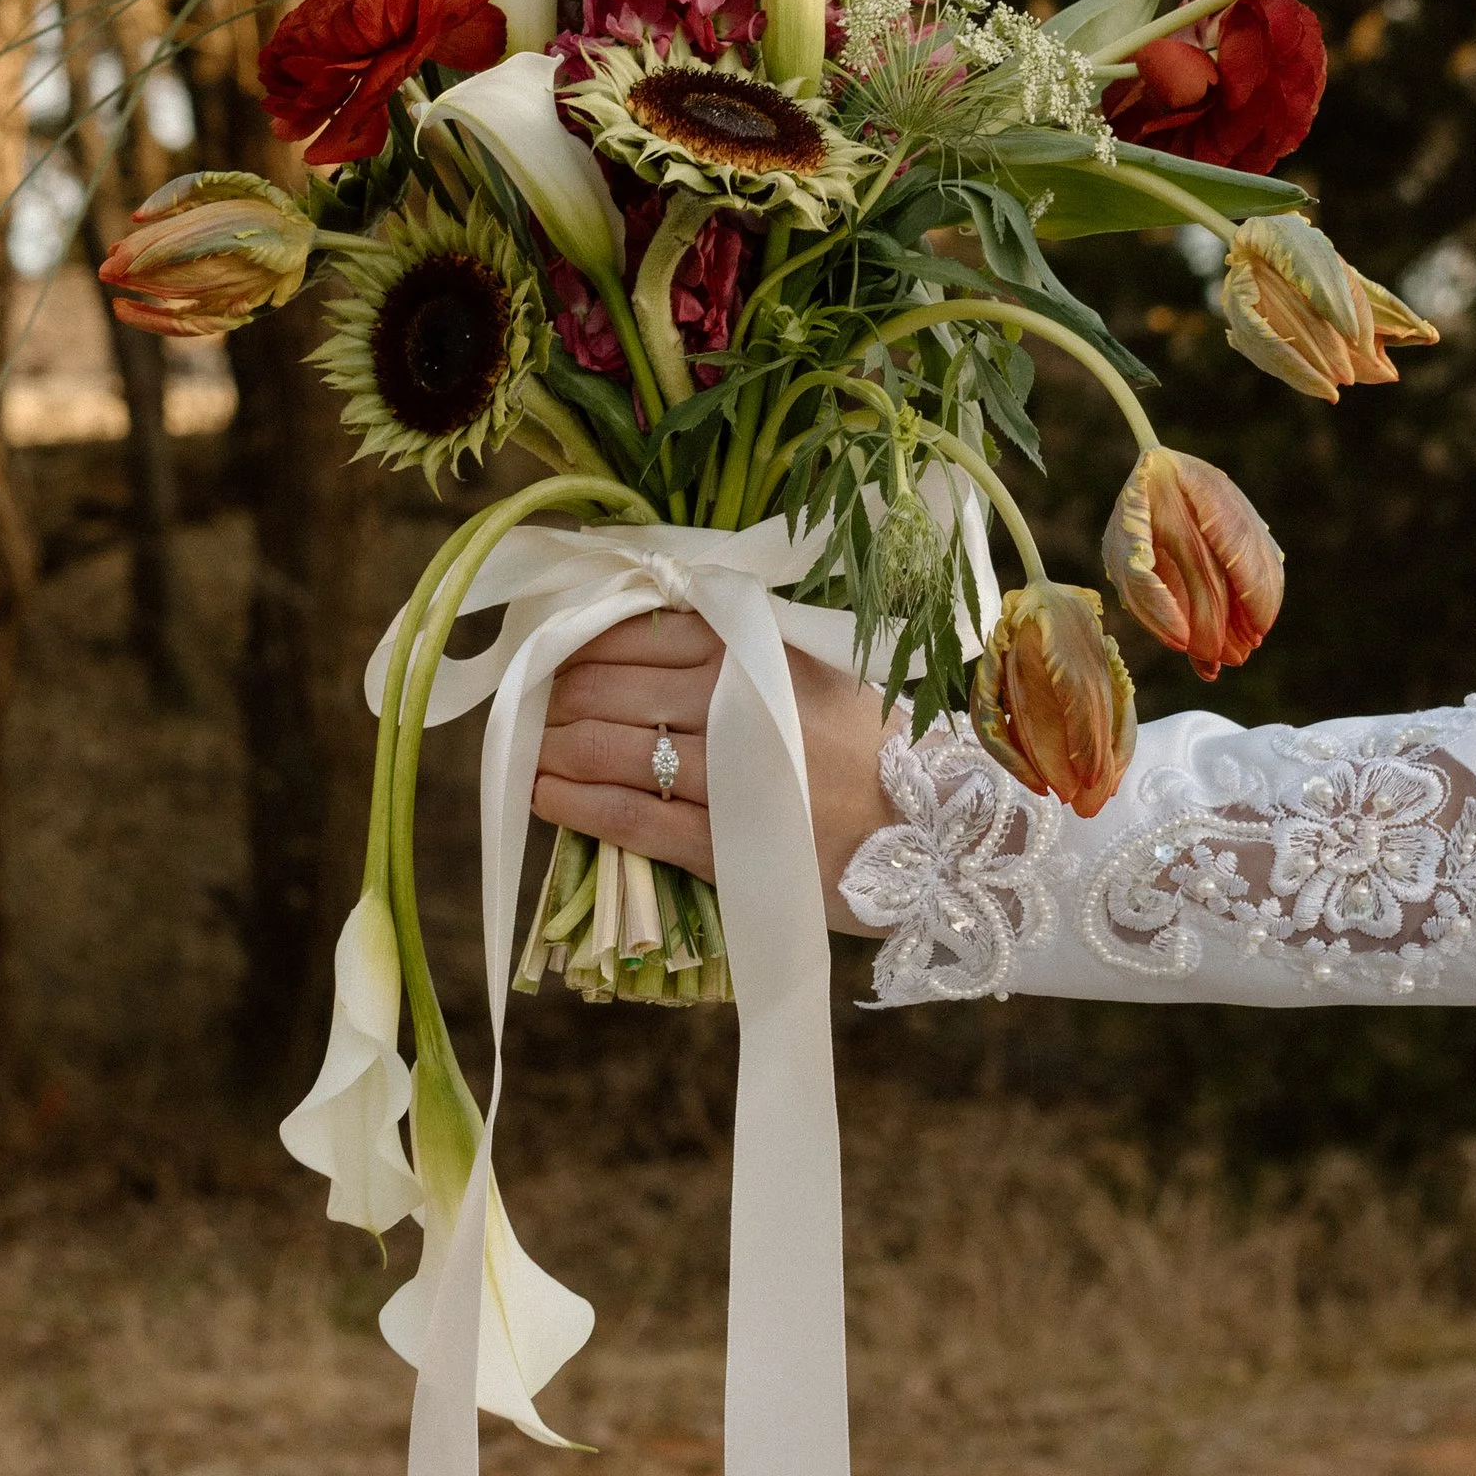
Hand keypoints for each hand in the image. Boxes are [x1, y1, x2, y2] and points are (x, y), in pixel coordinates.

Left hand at [529, 609, 895, 932]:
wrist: (944, 835)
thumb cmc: (871, 750)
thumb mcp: (816, 672)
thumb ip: (740, 650)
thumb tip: (640, 633)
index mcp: (762, 650)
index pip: (644, 630)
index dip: (584, 643)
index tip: (553, 653)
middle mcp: (744, 702)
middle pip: (616, 688)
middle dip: (558, 698)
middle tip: (531, 707)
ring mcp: (736, 776)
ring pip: (614, 749)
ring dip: (556, 749)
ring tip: (531, 752)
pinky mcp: (731, 845)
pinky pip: (635, 818)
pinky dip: (580, 805)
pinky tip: (545, 797)